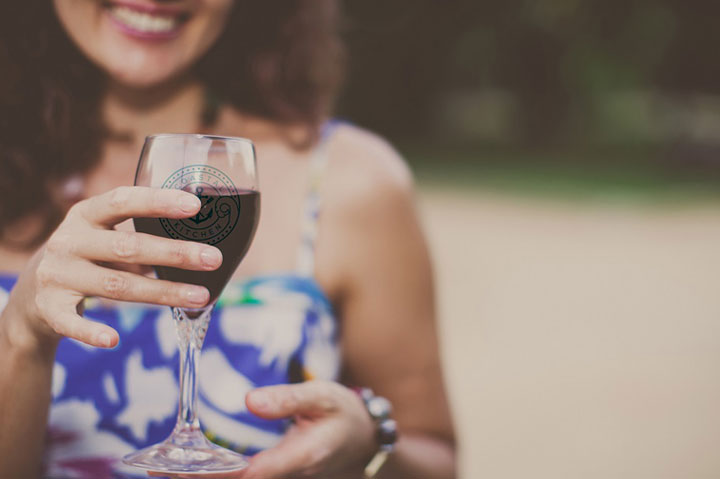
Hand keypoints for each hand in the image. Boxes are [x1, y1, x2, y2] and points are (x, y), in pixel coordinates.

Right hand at [2, 186, 222, 349]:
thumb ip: (140, 239)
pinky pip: (72, 323)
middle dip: (174, 253)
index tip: (195, 206)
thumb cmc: (87, 259)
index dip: (158, 202)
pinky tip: (114, 340)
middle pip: (127, 247)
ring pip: (116, 285)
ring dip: (162, 292)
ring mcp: (56, 275)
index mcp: (85, 215)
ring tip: (201, 296)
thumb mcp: (104, 239)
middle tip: (213, 258)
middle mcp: (69, 241)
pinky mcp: (49, 309)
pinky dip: (91, 332)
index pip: (122, 201)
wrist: (32, 296)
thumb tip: (201, 247)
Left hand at [149, 380, 376, 478]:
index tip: (181, 466)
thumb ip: (287, 399)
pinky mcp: (280, 478)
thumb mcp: (322, 395)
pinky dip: (221, 475)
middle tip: (159, 467)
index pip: (252, 473)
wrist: (365, 439)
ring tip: (166, 465)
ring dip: (207, 477)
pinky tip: (196, 466)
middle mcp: (292, 476)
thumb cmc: (342, 413)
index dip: (216, 473)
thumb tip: (249, 401)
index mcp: (302, 457)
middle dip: (199, 478)